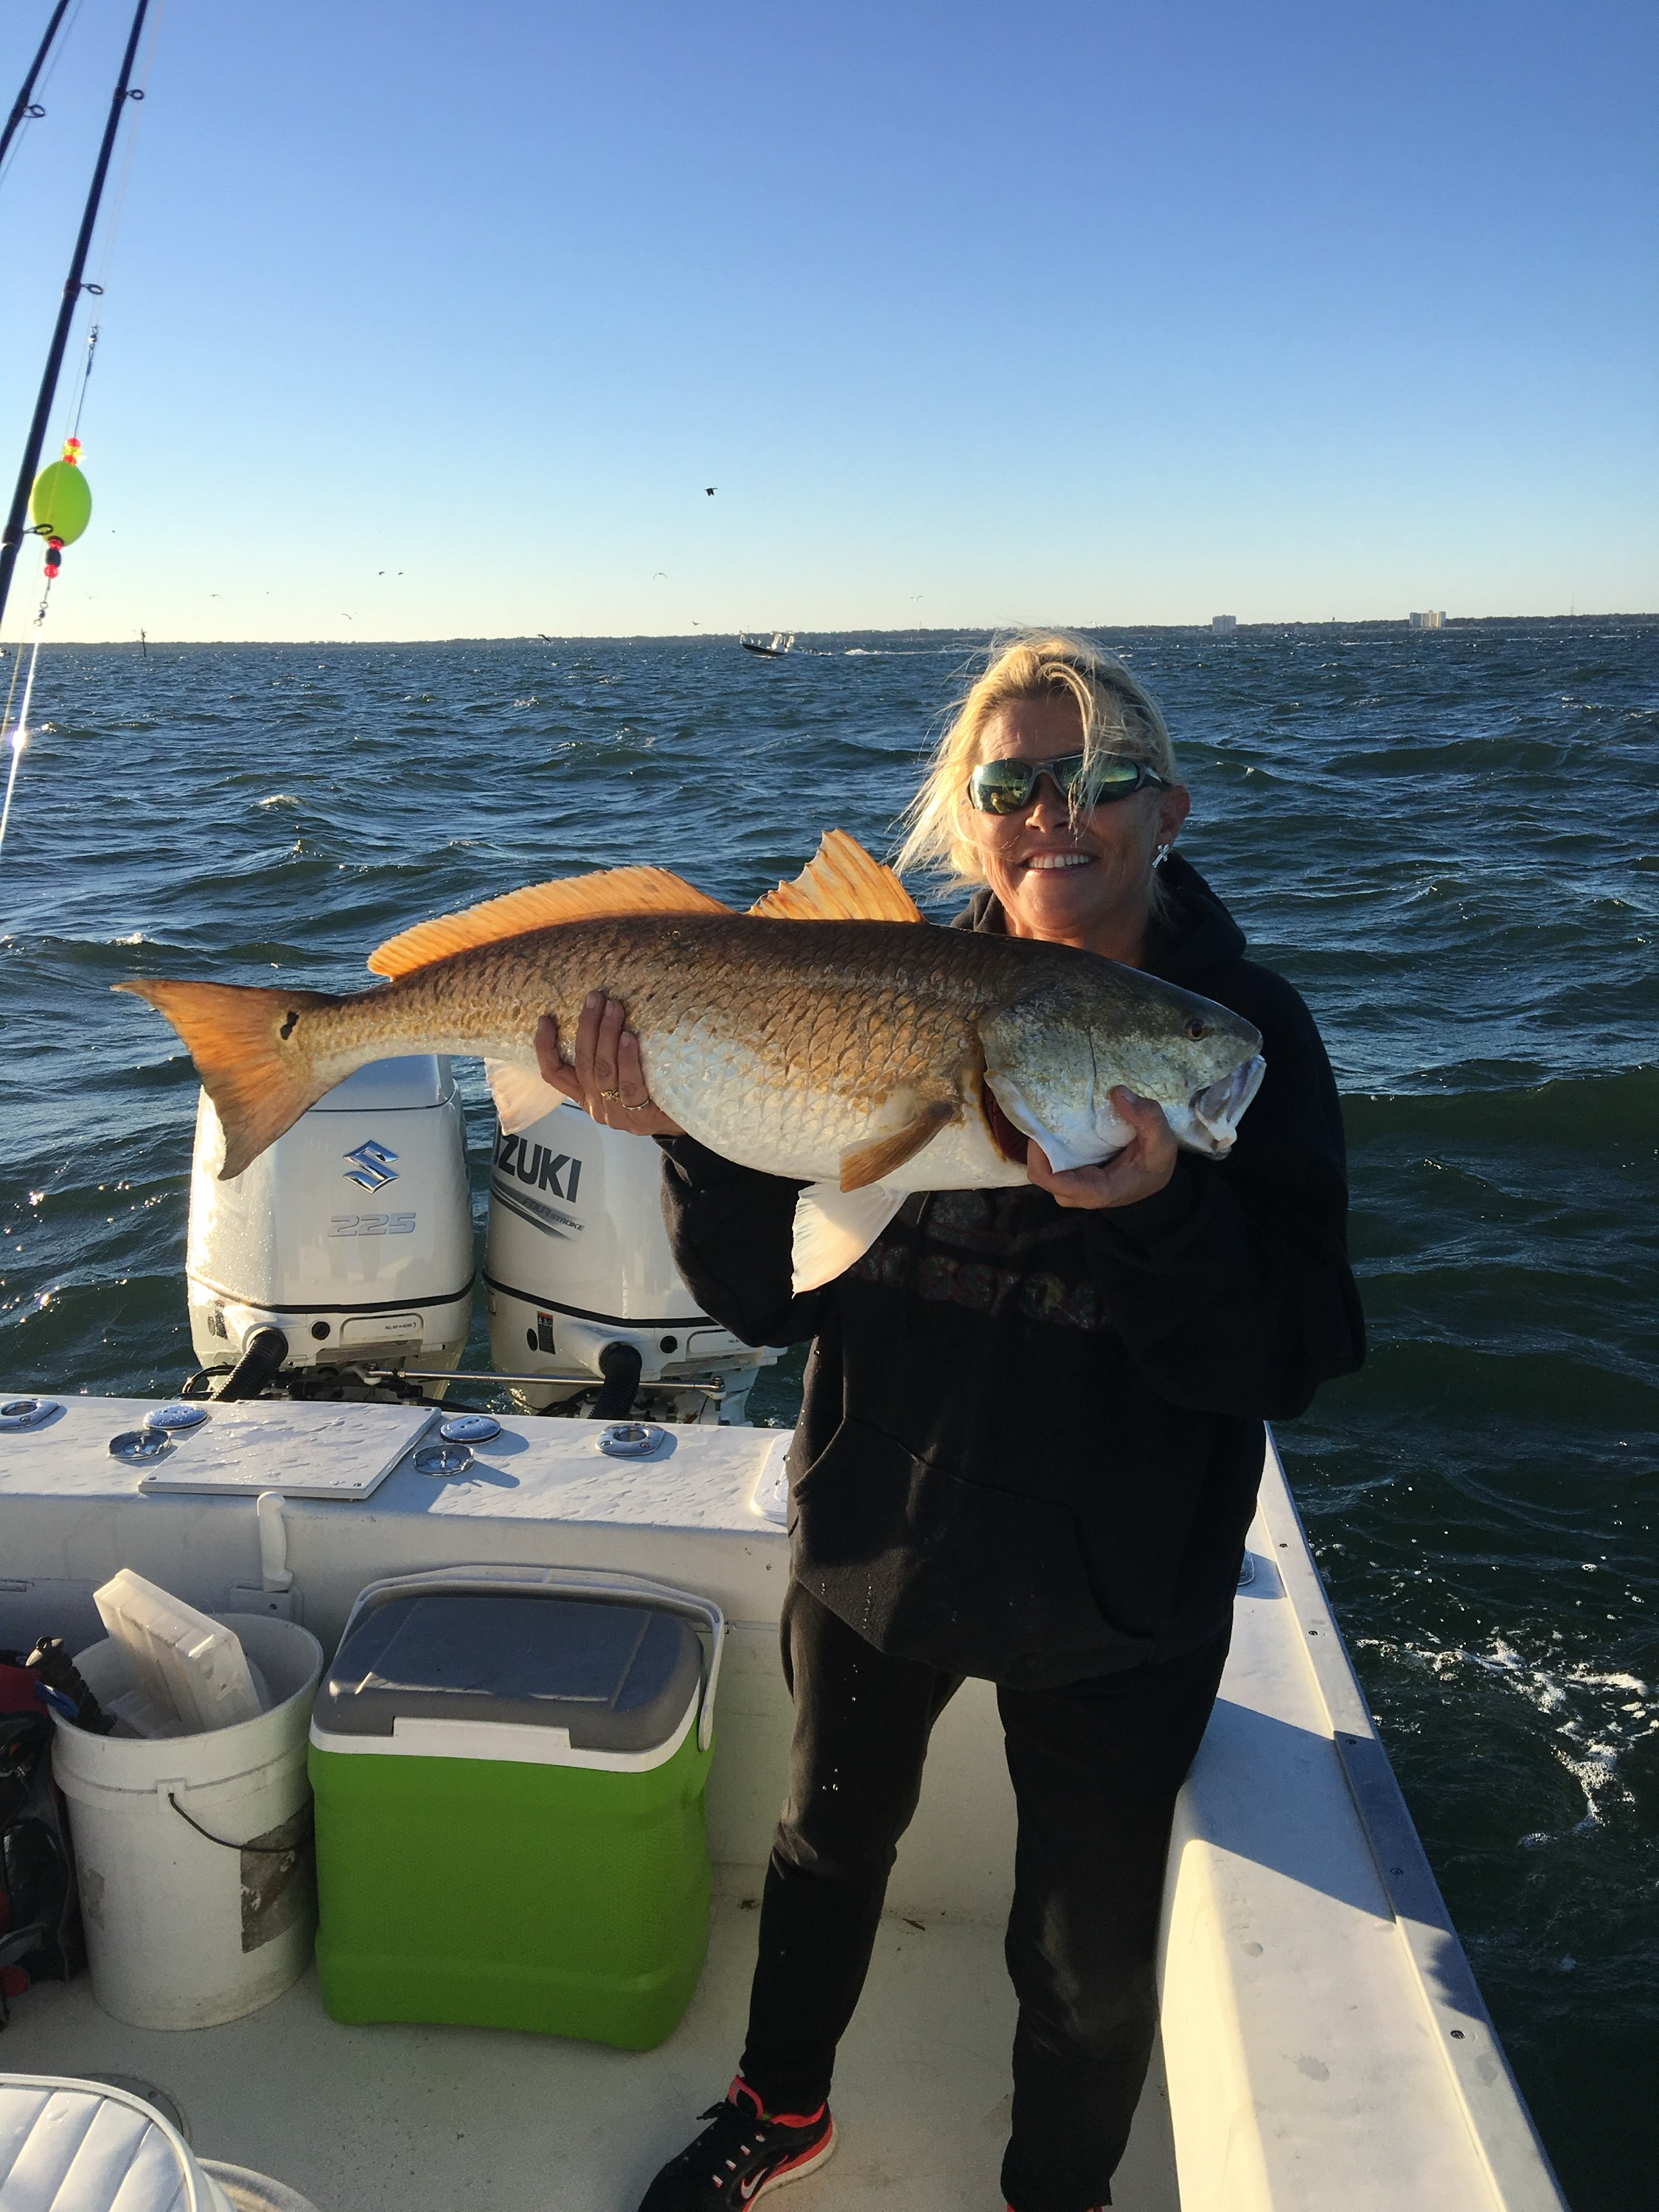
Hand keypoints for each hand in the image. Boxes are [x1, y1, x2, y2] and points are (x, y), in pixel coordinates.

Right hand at [534, 996, 684, 1136]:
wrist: (683, 1121)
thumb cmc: (653, 1091)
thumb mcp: (622, 1073)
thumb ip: (607, 1053)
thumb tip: (602, 1009)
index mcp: (585, 1095)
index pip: (554, 1074)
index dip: (545, 1048)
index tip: (546, 1019)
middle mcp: (595, 1106)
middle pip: (582, 1063)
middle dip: (587, 1026)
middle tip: (595, 998)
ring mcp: (615, 1114)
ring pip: (603, 1071)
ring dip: (606, 1035)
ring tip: (614, 1008)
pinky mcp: (638, 1117)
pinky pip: (628, 1085)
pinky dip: (626, 1060)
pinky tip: (629, 1038)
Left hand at [1026, 1087, 1176, 1208]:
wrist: (1158, 1177)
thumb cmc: (1157, 1165)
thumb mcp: (1162, 1142)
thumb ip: (1147, 1118)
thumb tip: (1118, 1092)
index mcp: (1095, 1190)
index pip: (1048, 1178)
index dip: (1037, 1152)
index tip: (1043, 1123)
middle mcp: (1078, 1193)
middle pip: (1040, 1171)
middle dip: (1039, 1143)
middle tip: (1048, 1112)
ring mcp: (1074, 1186)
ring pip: (1044, 1166)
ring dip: (1045, 1142)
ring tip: (1053, 1114)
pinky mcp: (1074, 1176)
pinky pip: (1052, 1162)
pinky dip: (1053, 1143)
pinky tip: (1061, 1122)